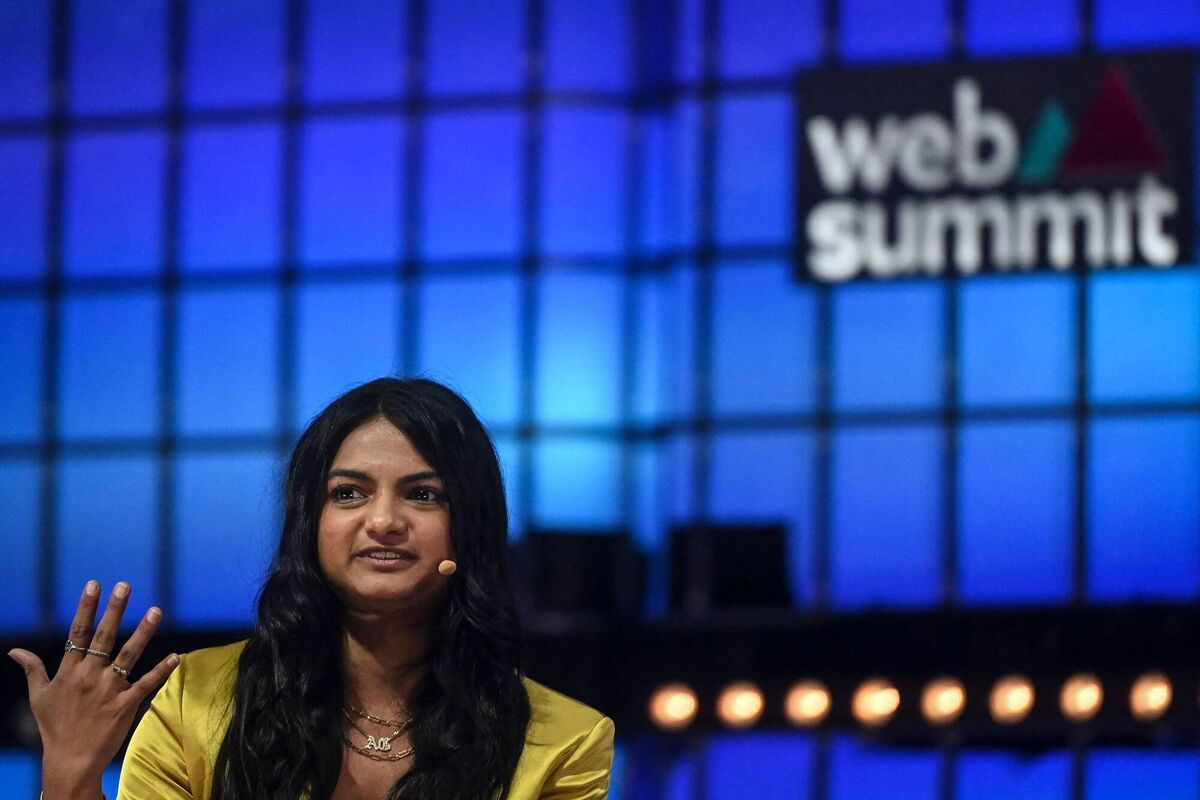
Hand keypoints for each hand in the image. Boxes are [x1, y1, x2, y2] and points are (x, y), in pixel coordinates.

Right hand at [8, 580, 179, 798]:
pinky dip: (161, 671)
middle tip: (125, 585)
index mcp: (69, 671)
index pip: (78, 632)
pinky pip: (146, 684)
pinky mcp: (125, 705)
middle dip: (114, 610)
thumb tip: (15, 650)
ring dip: (143, 633)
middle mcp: (89, 676)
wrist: (70, 760)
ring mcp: (108, 690)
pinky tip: (176, 656)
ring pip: (128, 655)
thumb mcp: (39, 697)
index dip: (86, 607)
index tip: (94, 584)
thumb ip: (33, 669)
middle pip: (104, 637)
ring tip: (156, 610)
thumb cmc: (54, 727)